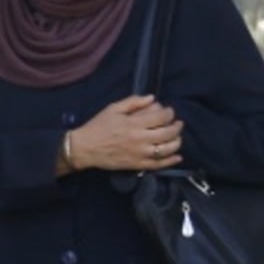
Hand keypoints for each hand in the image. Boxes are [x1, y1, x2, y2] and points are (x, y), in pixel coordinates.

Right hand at [61, 94, 182, 172]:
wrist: (85, 148)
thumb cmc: (98, 126)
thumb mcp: (113, 108)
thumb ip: (133, 101)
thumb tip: (152, 98)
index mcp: (134, 123)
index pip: (161, 117)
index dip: (170, 113)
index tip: (169, 111)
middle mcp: (139, 139)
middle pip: (168, 133)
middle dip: (176, 127)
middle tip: (177, 123)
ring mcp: (139, 154)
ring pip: (166, 149)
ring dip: (176, 143)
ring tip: (177, 138)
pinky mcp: (137, 165)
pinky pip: (158, 165)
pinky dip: (170, 161)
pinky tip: (177, 157)